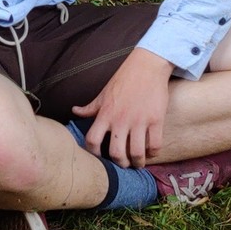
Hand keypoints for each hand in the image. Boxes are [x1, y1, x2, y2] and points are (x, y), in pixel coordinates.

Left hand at [72, 48, 173, 166]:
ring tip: (138, 163)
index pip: (92, 140)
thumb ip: (90, 107)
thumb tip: (74, 110)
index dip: (94, 153)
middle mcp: (121, 119)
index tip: (100, 156)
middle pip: (116, 153)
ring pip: (137, 153)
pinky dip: (153, 153)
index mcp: (105, 114)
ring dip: (138, 163)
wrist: (147, 65)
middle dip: (120, 163)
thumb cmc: (124, 79)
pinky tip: (151, 151)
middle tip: (124, 164)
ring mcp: (139, 120)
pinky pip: (155, 145)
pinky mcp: (156, 119)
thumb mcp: (103, 93)